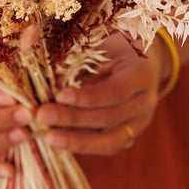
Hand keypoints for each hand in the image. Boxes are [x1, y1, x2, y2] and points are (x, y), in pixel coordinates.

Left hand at [34, 32, 169, 154]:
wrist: (141, 60)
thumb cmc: (114, 45)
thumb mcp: (101, 42)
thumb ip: (79, 57)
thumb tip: (44, 67)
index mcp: (142, 73)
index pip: (116, 91)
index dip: (87, 97)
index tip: (59, 96)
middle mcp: (146, 101)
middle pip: (110, 118)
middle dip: (73, 119)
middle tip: (42, 116)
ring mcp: (140, 122)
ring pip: (111, 141)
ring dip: (77, 141)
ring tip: (49, 137)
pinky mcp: (130, 135)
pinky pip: (107, 146)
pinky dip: (82, 146)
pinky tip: (60, 144)